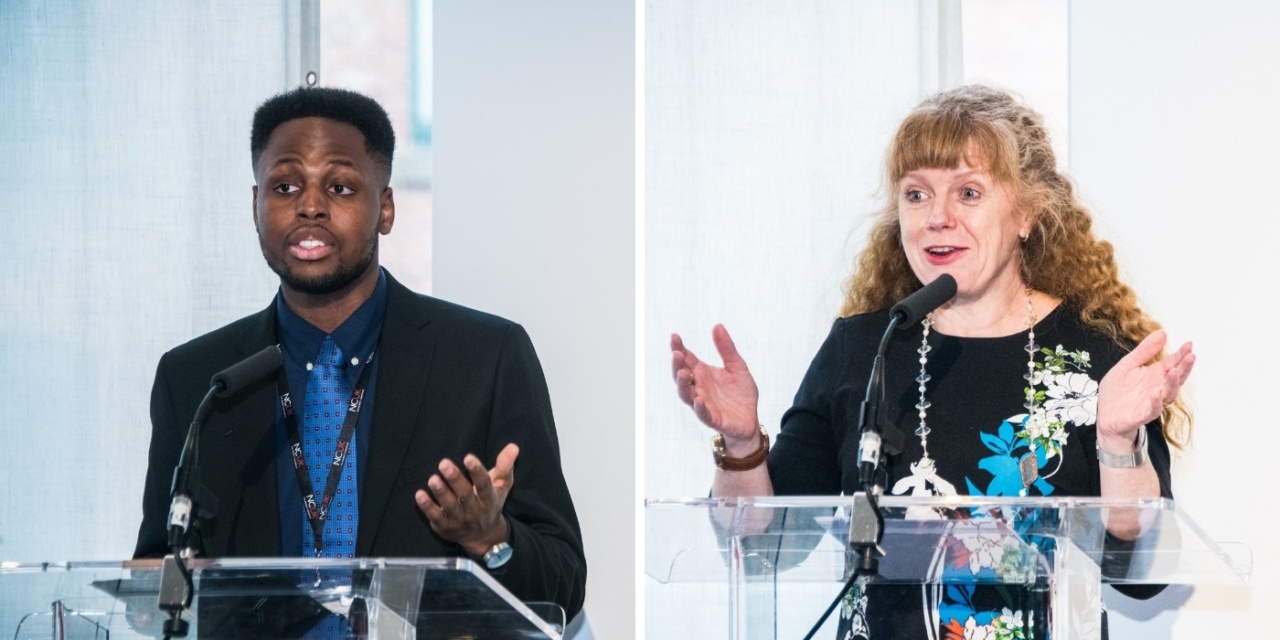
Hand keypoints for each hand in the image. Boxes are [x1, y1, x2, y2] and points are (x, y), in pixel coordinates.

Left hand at [415, 443, 517, 556]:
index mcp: (489, 499)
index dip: (477, 472)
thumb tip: (513, 446)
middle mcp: (474, 511)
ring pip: (449, 506)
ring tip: (432, 479)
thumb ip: (505, 466)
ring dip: (440, 492)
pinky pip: (435, 516)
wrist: (483, 537)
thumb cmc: (490, 504)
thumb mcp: (501, 486)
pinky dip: (427, 507)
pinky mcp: (444, 526)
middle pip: (465, 495)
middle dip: (455, 479)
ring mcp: (459, 520)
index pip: (484, 485)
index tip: (468, 457)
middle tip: (444, 463)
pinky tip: (419, 494)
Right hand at [671, 325, 760, 450]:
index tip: (674, 336)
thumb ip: (727, 349)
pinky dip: (699, 407)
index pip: (687, 359)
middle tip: (676, 354)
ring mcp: (703, 403)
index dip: (679, 348)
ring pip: (687, 395)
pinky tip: (699, 399)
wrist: (751, 420)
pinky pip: (703, 414)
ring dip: (683, 385)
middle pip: (682, 376)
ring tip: (683, 373)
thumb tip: (717, 325)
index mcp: (702, 373)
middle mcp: (699, 387)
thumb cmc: (740, 394)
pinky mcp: (713, 418)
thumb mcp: (737, 366)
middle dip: (677, 365)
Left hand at [1097, 330, 1194, 441]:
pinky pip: (1152, 409)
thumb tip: (1162, 332)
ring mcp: (1152, 402)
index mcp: (1154, 375)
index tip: (1189, 344)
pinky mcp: (1142, 415)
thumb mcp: (1127, 365)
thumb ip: (1144, 351)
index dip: (1180, 354)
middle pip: (1175, 377)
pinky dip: (1156, 403)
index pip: (1171, 363)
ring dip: (1172, 383)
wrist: (1105, 416)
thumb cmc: (1117, 391)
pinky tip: (1156, 394)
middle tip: (1191, 356)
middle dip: (1184, 367)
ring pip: (1168, 394)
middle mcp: (1157, 388)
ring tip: (1175, 371)